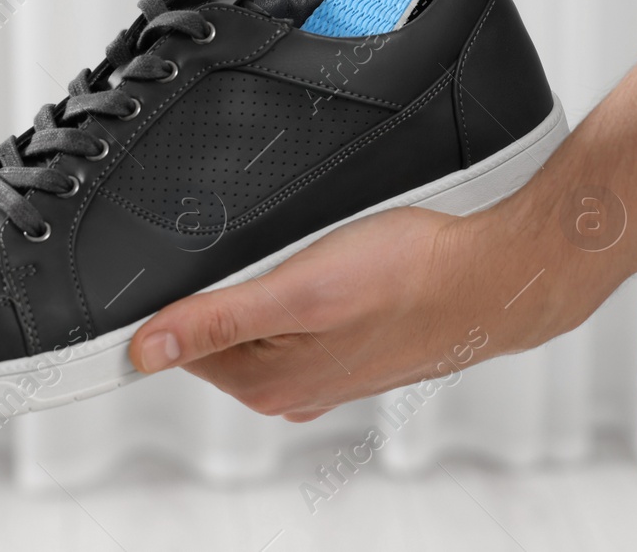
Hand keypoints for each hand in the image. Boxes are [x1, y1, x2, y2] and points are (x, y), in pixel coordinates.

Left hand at [125, 205, 574, 420]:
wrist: (493, 277)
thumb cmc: (410, 278)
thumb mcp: (297, 289)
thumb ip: (216, 319)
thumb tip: (143, 350)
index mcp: (266, 384)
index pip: (180, 341)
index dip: (181, 294)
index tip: (207, 259)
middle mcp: (291, 390)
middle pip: (219, 330)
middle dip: (228, 286)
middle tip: (274, 245)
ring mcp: (325, 372)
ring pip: (262, 321)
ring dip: (270, 285)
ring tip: (312, 250)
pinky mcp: (353, 349)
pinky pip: (302, 317)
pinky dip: (305, 290)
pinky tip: (334, 265)